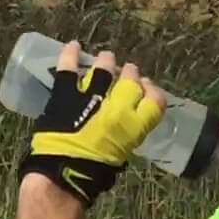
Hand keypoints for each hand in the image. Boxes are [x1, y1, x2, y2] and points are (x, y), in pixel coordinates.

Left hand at [17, 41, 167, 205]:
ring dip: (107, 62)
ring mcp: (91, 95)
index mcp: (134, 125)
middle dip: (130, 75)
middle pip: (130, 80)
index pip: (155, 99)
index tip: (147, 88)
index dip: (152, 91)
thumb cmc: (94, 173)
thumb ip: (129, 132)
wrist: (63, 173)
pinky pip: (69, 67)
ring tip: (106, 59)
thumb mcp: (122, 154)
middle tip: (127, 73)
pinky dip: (71, 55)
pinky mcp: (66, 92)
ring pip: (104, 68)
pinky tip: (74, 46)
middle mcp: (117, 105)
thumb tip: (130, 118)